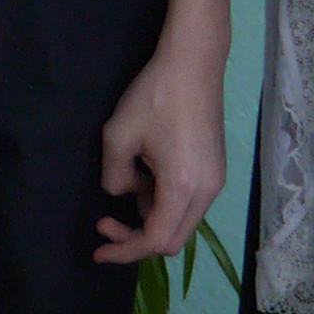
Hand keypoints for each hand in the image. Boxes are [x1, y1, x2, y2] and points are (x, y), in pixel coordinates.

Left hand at [95, 45, 227, 265]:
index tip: (98, 249)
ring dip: (150, 217)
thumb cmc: (155, 96)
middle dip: (136, 239)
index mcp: (183, 188)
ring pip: (180, 222)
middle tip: (106, 222)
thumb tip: (122, 192)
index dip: (124, 250)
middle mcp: (207, 192)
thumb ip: (114, 177)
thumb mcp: (118, 137)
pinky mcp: (215, 170)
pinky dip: (163, 203)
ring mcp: (216, 182)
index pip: (155, 240)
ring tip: (127, 181)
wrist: (193, 62)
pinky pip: (188, 203)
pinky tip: (146, 175)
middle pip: (172, 240)